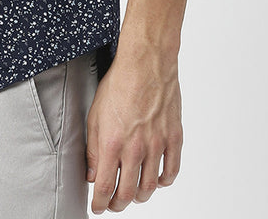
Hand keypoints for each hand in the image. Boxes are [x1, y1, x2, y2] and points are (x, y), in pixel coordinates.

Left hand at [85, 44, 182, 212]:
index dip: (100, 203)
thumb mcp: (95, 114)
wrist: (146, 63)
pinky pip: (171, 171)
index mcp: (113, 142)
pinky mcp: (174, 138)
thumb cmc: (119, 83)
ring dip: (139, 195)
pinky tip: (156, 180)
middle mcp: (136, 148)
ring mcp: (158, 145)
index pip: (106, 186)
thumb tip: (93, 173)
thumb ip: (94, 148)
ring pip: (150, 187)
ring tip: (132, 194)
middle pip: (128, 193)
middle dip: (118, 204)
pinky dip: (164, 182)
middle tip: (113, 204)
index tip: (97, 208)